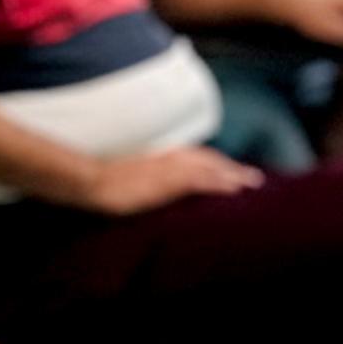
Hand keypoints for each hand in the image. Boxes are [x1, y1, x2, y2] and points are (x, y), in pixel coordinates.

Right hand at [81, 147, 263, 217]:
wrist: (90, 181)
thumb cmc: (101, 181)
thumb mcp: (127, 175)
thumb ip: (144, 177)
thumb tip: (150, 187)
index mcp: (159, 155)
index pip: (195, 157)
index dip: (215, 163)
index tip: (230, 170)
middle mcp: (168, 156)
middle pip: (208, 159)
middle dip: (230, 167)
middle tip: (252, 176)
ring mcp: (170, 167)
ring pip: (211, 167)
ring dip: (233, 173)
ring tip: (252, 181)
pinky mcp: (169, 180)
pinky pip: (202, 180)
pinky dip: (220, 182)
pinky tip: (235, 188)